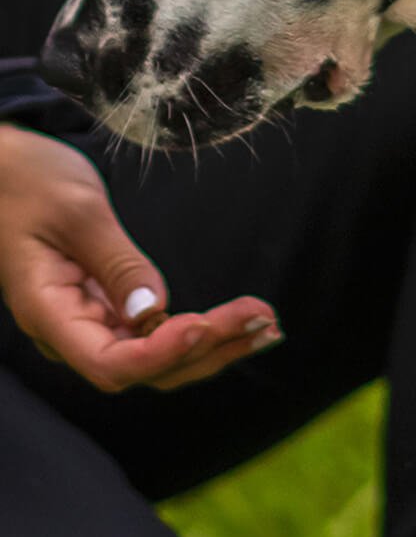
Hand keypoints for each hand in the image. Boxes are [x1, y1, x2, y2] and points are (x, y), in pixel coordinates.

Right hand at [0, 124, 281, 390]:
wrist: (5, 168)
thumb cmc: (29, 181)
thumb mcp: (77, 211)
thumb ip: (116, 263)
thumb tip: (156, 312)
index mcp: (48, 312)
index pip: (108, 362)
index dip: (160, 354)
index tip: (204, 324)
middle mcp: (70, 330)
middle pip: (143, 368)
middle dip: (207, 350)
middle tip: (264, 320)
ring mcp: (91, 320)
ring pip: (156, 357)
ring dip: (214, 346)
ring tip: (268, 326)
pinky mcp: (109, 306)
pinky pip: (157, 331)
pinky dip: (201, 328)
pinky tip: (242, 321)